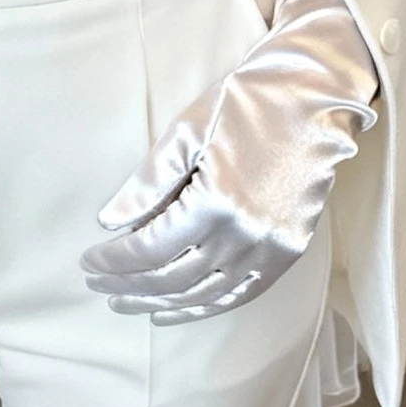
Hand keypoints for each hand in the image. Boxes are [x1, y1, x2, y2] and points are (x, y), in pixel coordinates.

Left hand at [81, 0, 377, 324]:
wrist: (317, 97)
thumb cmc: (246, 102)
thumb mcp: (187, 131)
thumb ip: (147, 183)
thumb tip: (110, 223)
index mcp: (215, 201)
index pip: (150, 248)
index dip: (115, 260)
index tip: (89, 261)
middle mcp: (245, 233)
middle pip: (172, 276)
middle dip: (128, 284)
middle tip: (97, 285)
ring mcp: (271, 247)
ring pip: (203, 292)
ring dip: (160, 302)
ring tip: (126, 302)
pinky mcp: (288, 251)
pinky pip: (240, 293)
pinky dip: (204, 307)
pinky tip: (174, 309)